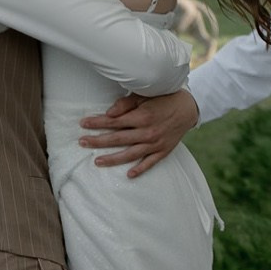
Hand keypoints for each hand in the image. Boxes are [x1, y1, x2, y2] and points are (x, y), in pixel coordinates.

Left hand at [79, 89, 200, 177]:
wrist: (188, 108)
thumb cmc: (163, 98)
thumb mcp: (144, 95)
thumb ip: (126, 104)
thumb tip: (109, 114)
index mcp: (142, 116)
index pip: (114, 122)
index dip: (97, 123)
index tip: (83, 124)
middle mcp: (148, 132)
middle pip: (118, 139)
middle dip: (98, 141)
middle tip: (82, 142)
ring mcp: (155, 143)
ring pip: (130, 154)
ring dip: (113, 159)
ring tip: (97, 162)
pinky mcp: (163, 151)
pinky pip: (150, 163)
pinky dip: (140, 169)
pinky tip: (129, 175)